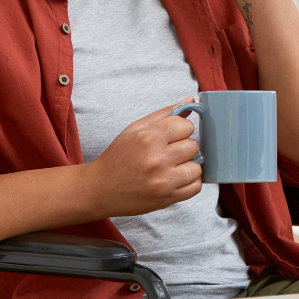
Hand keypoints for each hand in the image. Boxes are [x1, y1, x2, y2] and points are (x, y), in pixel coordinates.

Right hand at [85, 99, 202, 216]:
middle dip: (184, 148)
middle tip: (169, 153)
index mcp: (149, 138)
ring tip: (173, 167)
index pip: (186, 126)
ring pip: (197, 167)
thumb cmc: (118, 157)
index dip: (181, 130)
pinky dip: (190, 182)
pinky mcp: (167, 198)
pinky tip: (177, 178)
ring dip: (188, 166)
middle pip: (194, 146)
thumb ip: (165, 114)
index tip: (171, 136)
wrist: (100, 188)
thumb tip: (191, 100)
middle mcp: (158, 159)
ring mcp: (164, 181)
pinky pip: (195, 187)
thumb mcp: (135, 129)